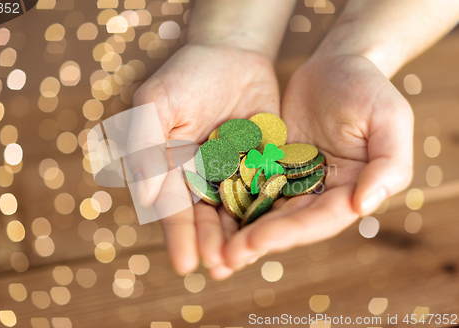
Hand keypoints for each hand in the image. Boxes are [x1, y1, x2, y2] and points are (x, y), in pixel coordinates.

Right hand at [131, 43, 279, 278]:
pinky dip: (268, 213)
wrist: (232, 54)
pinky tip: (275, 231)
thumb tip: (142, 197)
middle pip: (204, 217)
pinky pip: (265, 193)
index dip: (179, 234)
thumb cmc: (186, 75)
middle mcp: (199, 178)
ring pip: (235, 212)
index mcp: (169, 168)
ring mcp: (232, 175)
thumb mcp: (157, 103)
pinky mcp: (261, 167)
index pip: (172, 206)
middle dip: (211, 243)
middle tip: (220, 269)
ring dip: (239, 238)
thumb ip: (145, 144)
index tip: (185, 262)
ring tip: (244, 262)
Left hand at [224, 54, 413, 268]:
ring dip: (240, 231)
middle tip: (224, 258)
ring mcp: (294, 181)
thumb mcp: (390, 118)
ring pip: (266, 211)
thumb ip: (388, 164)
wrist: (337, 64)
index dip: (289, 233)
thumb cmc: (368, 88)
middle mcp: (321, 194)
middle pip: (288, 223)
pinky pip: (250, 185)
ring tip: (211, 249)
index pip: (320, 220)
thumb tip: (363, 206)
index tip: (255, 241)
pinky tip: (208, 214)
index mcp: (351, 190)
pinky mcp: (272, 166)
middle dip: (257, 240)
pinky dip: (232, 200)